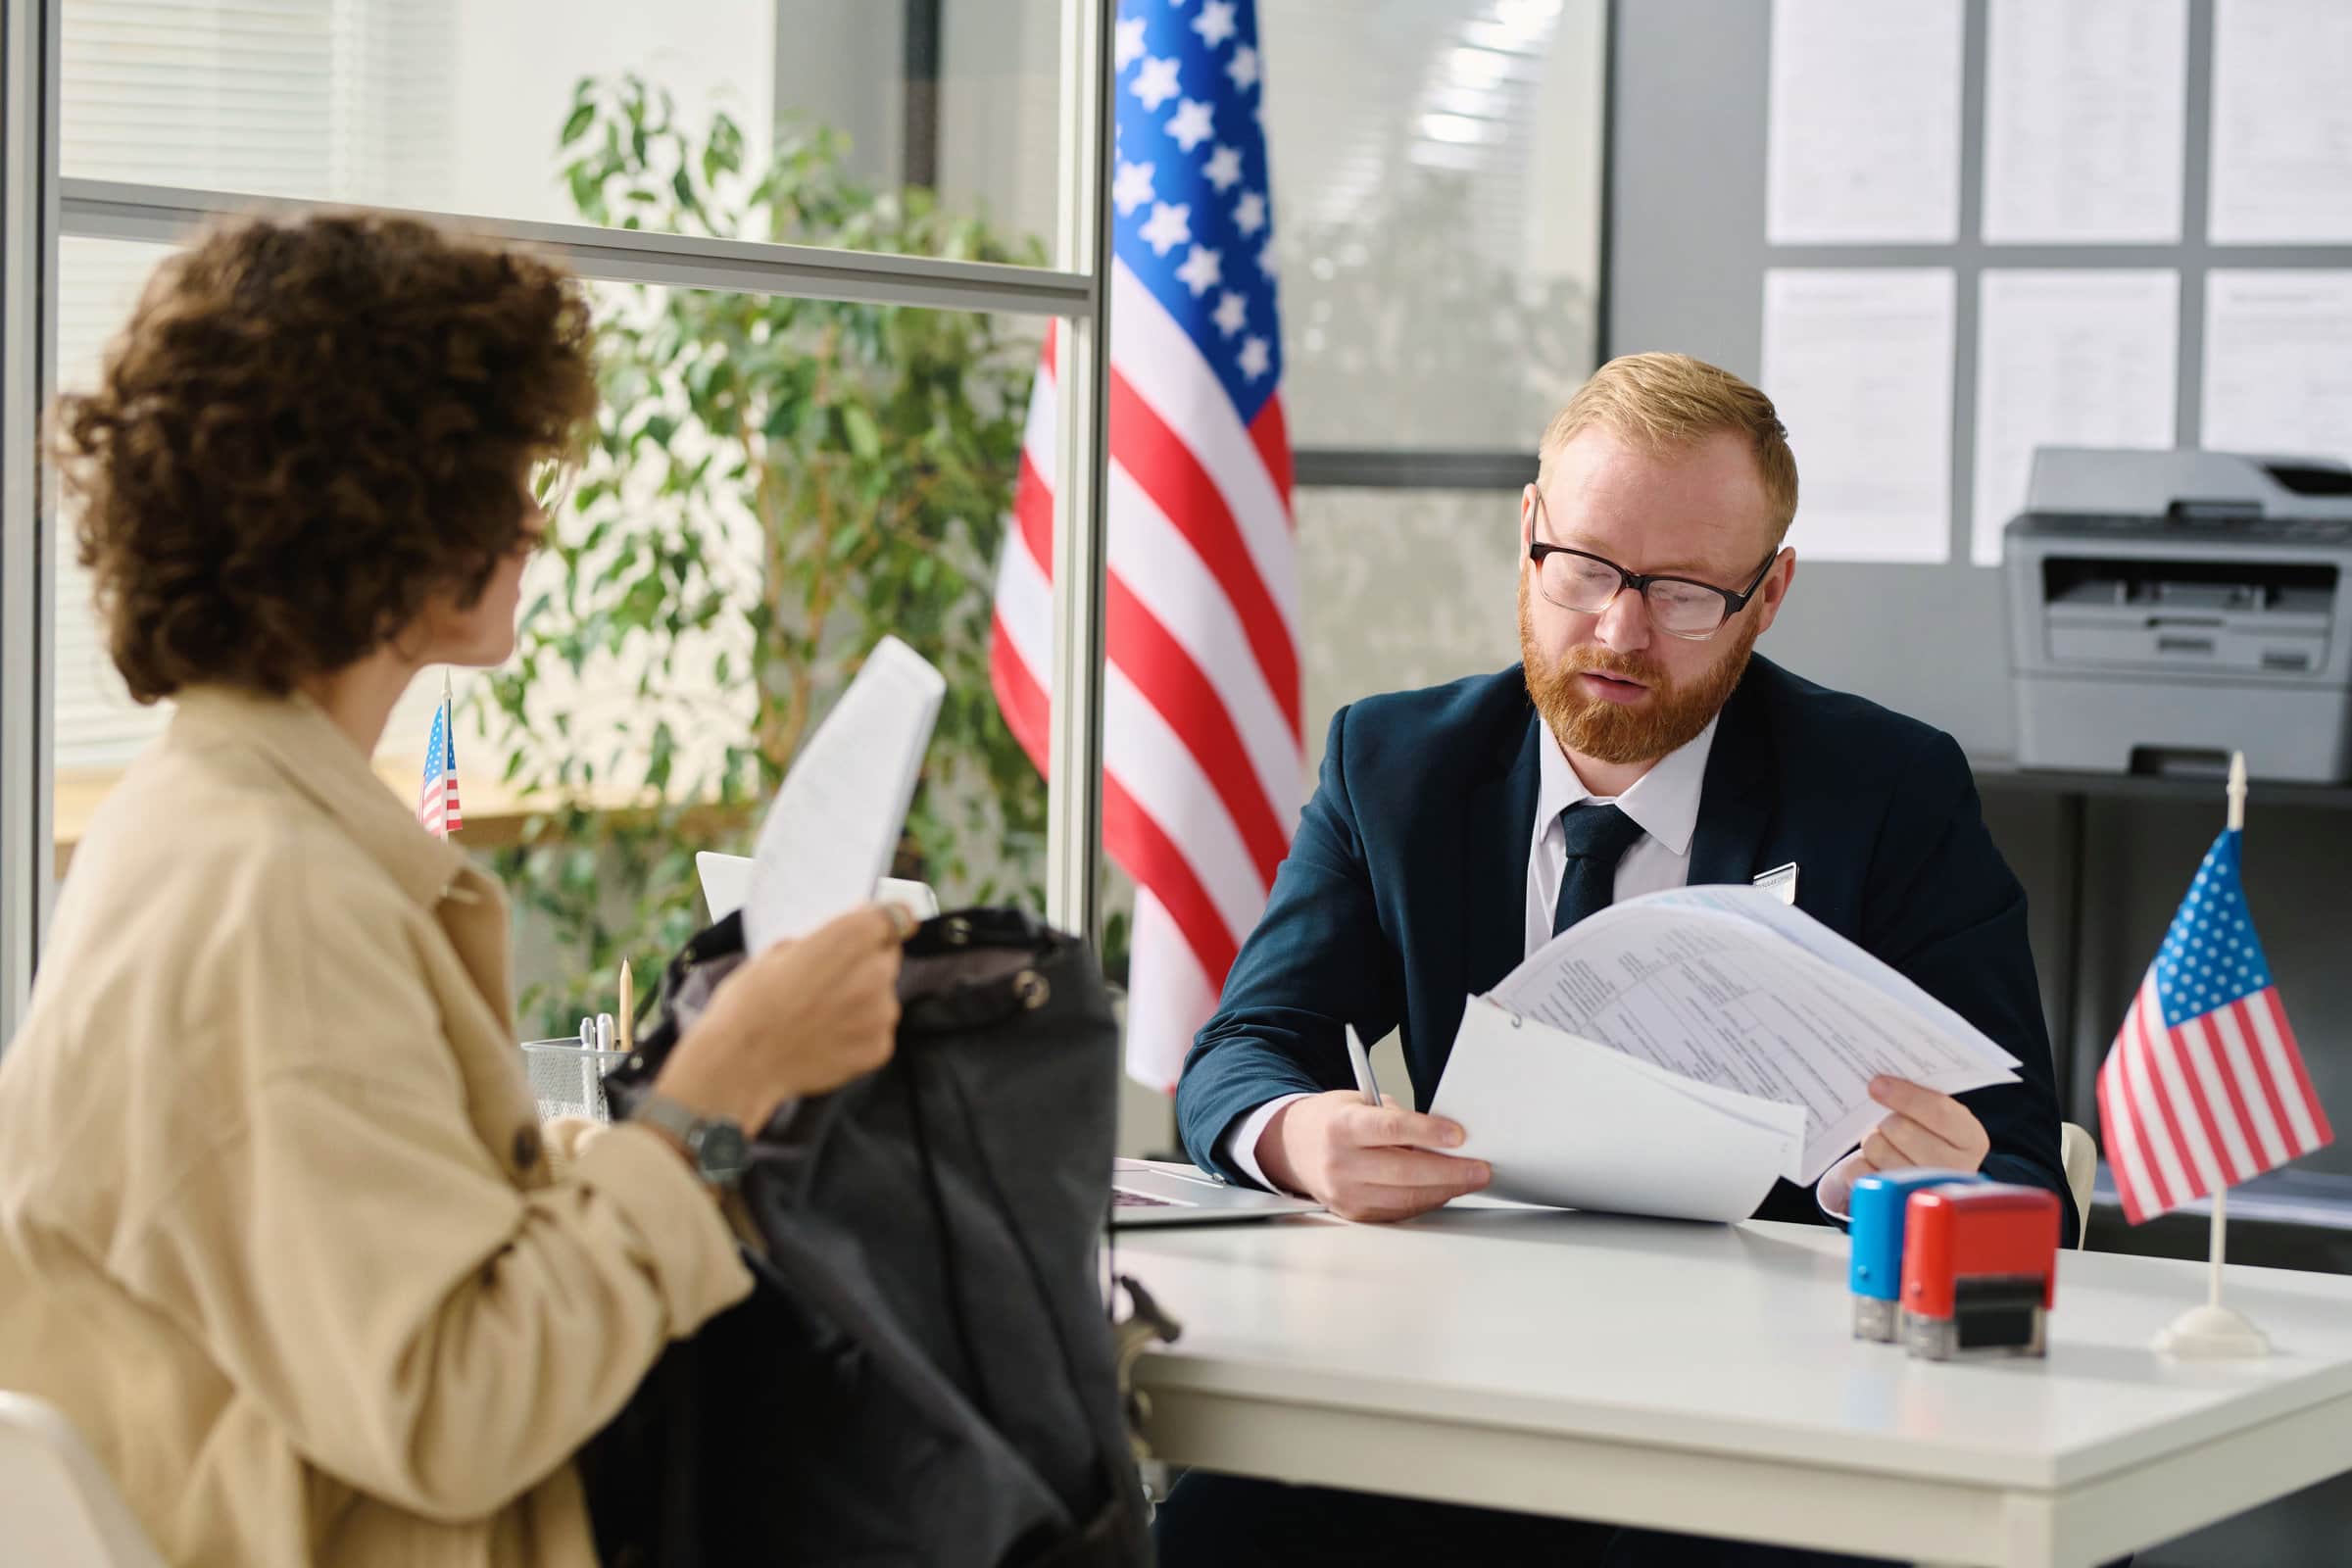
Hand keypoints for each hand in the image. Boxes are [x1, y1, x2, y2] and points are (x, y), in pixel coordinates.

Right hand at [651, 904, 907, 1131]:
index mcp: (849, 938)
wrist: (740, 1065)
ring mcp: (880, 1014)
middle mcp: (874, 973)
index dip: (881, 921)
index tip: (871, 927)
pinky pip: (877, 1030)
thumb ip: (820, 943)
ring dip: (863, 1000)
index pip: (893, 916)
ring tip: (823, 1014)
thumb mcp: (777, 952)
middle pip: (887, 957)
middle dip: (866, 963)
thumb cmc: (749, 1004)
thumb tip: (836, 945)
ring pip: (883, 996)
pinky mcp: (879, 1048)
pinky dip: (859, 1033)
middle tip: (831, 979)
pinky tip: (827, 1038)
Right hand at [1257, 1091, 1489, 1222]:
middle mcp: (1340, 1162)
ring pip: (1405, 1197)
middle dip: (1449, 1171)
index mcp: (1341, 1126)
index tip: (1460, 1135)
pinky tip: (1443, 1190)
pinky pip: (1399, 1211)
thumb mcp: (1360, 1102)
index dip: (1428, 1132)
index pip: (1390, 1129)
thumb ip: (1398, 1118)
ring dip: (1444, 1190)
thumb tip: (1445, 1138)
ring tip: (1469, 1179)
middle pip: (1403, 1171)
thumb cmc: (1333, 1121)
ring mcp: (1345, 1193)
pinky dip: (1426, 1201)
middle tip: (1480, 1168)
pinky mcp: (1353, 1214)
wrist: (1293, 1148)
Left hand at [1854, 1075, 1990, 1178]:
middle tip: (1888, 1122)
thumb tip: (1881, 1082)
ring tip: (1885, 1143)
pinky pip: (1859, 1170)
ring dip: (1873, 1139)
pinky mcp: (1893, 1202)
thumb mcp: (1938, 1115)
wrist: (1924, 1175)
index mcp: (1972, 1139)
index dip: (1905, 1096)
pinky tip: (1874, 1163)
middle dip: (1886, 1120)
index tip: (1876, 1084)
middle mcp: (1956, 1168)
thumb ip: (1921, 1096)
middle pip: (1901, 1129)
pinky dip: (1858, 1161)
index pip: (1939, 1112)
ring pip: (1877, 1148)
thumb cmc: (1930, 1134)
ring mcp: (1925, 1189)